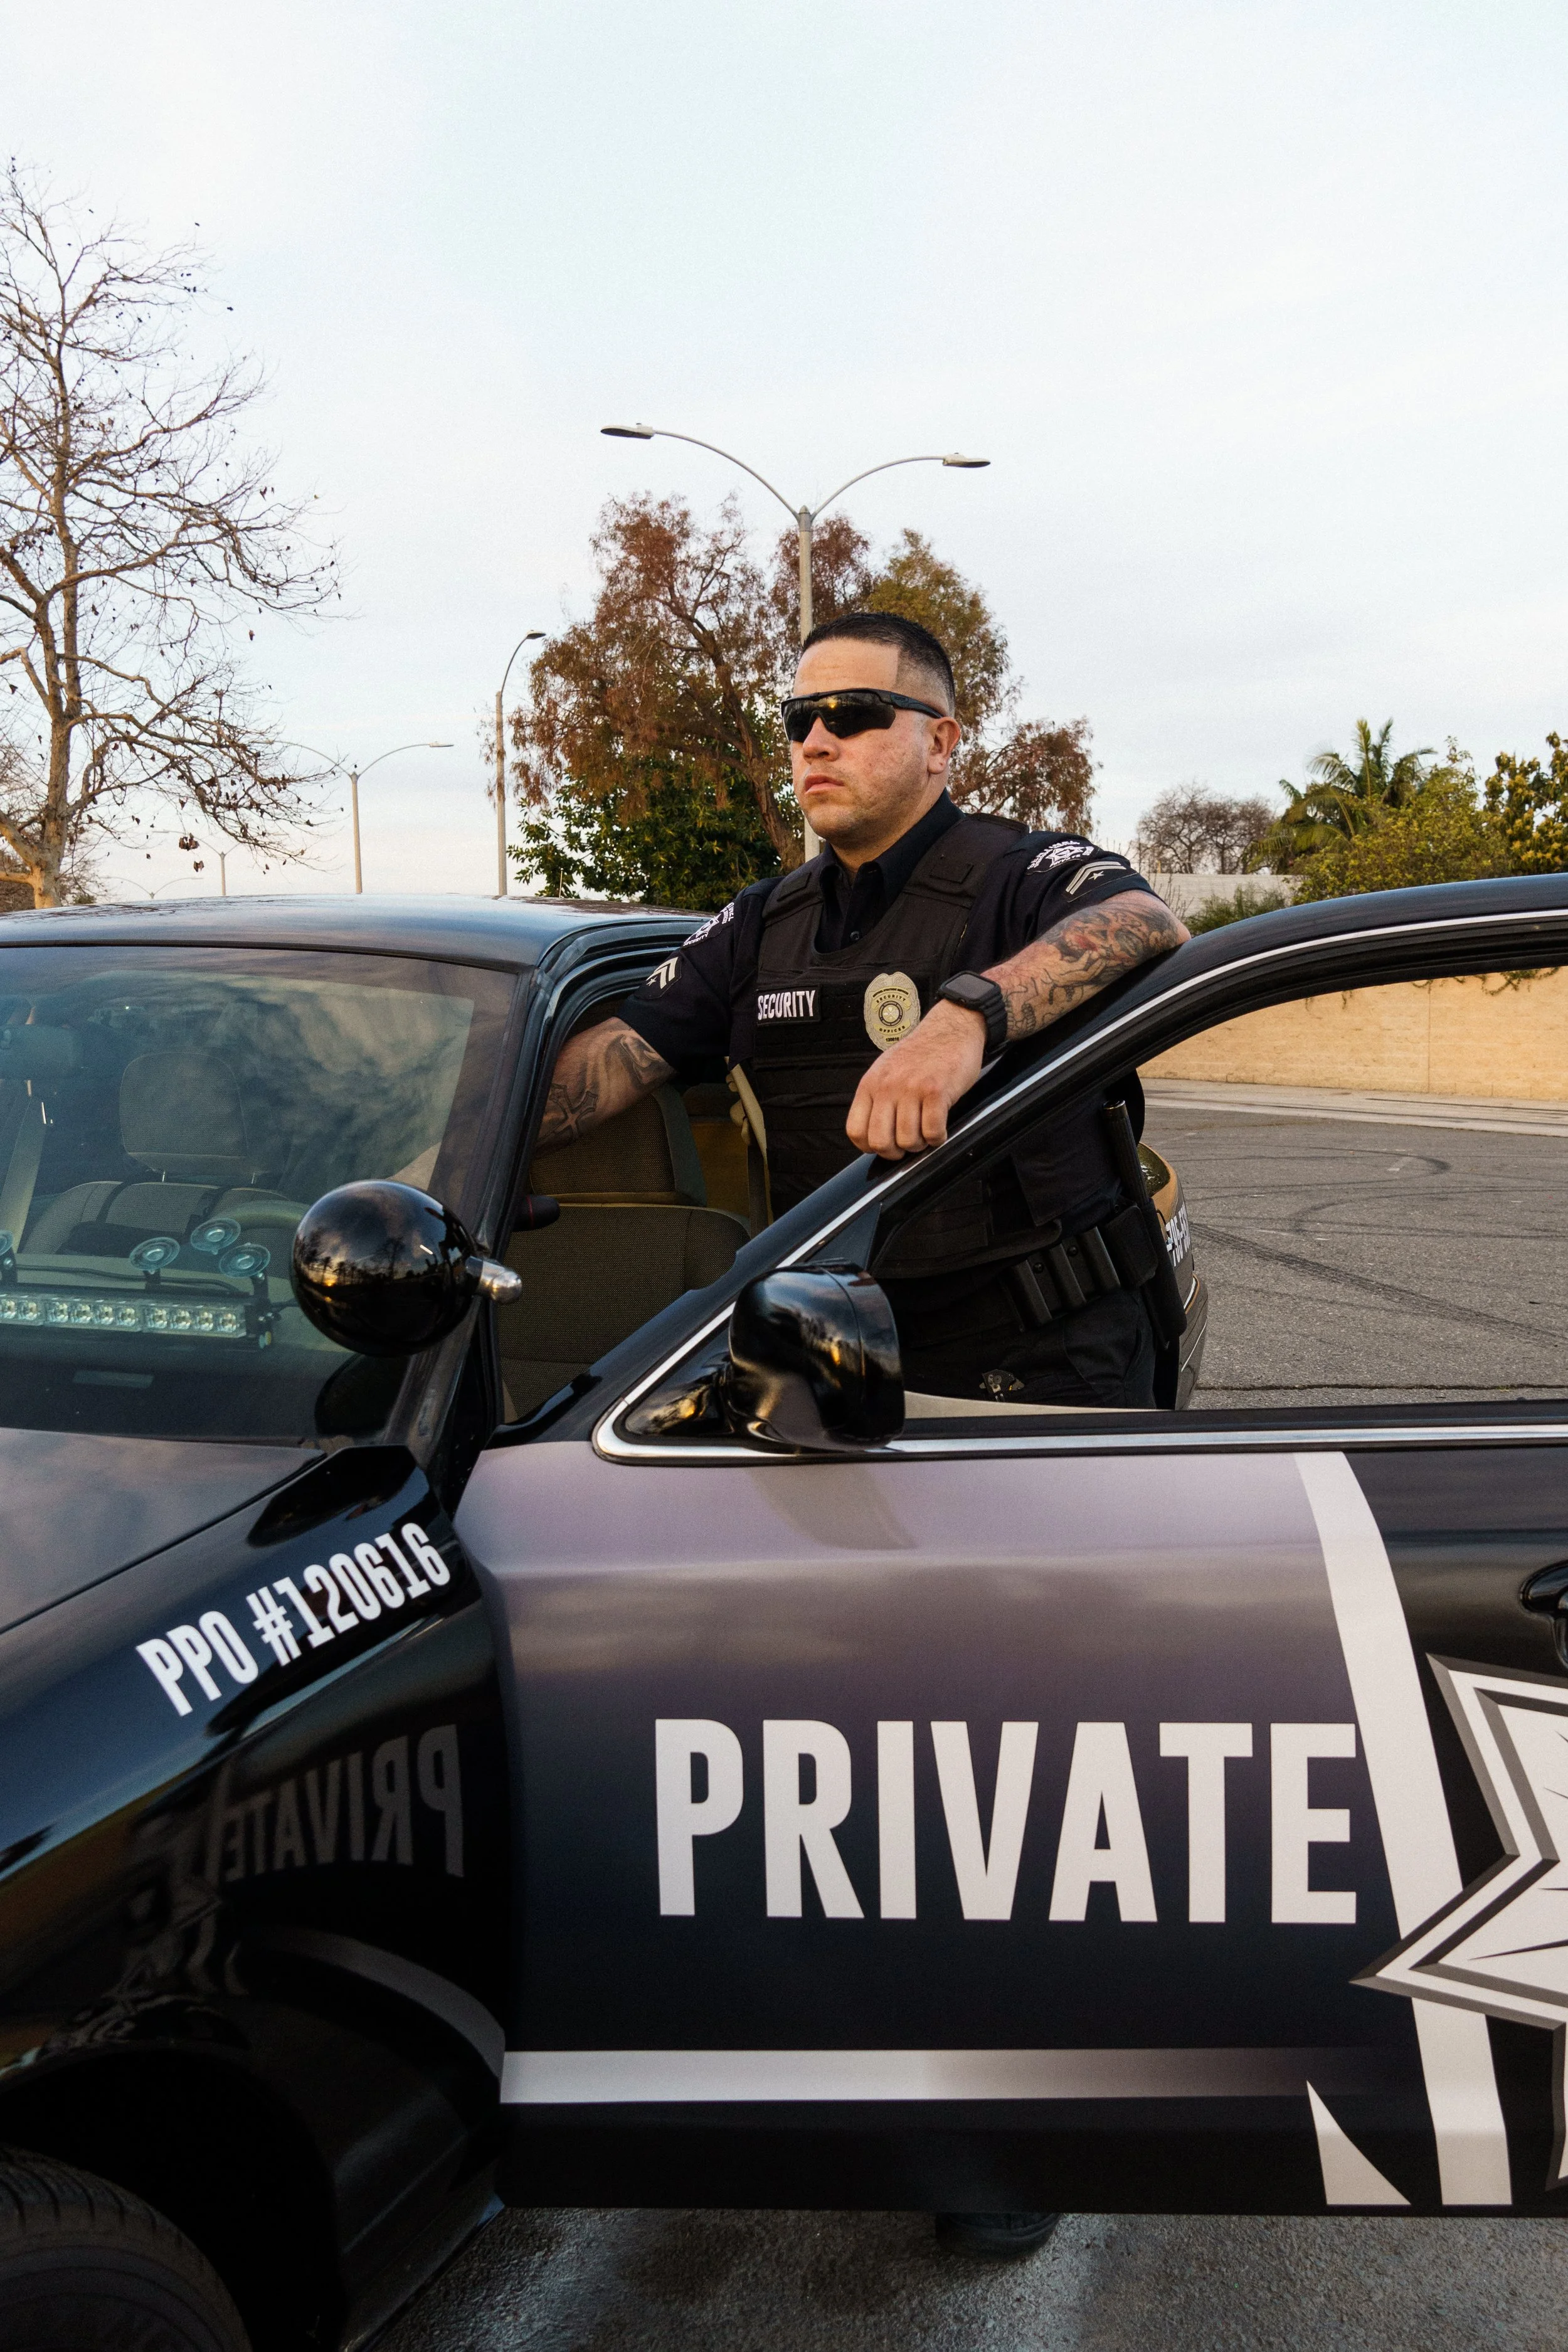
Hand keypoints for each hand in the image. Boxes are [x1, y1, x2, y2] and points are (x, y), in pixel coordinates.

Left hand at [845, 999, 985, 1159]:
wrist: (951, 1027)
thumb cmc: (921, 1053)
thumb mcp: (887, 1071)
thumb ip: (878, 1099)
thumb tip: (874, 1136)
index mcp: (871, 1084)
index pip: (856, 1131)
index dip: (870, 1146)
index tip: (885, 1144)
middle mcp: (887, 1087)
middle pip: (880, 1142)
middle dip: (896, 1152)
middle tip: (909, 1143)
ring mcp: (911, 1088)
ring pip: (908, 1141)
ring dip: (921, 1144)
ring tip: (927, 1131)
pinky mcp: (936, 1091)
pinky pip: (933, 1132)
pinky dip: (938, 1137)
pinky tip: (941, 1127)